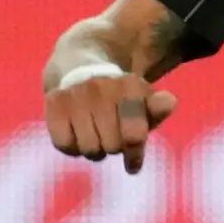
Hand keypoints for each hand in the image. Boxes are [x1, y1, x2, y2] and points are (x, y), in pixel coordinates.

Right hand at [45, 48, 177, 171]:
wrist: (80, 70)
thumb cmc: (119, 98)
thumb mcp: (142, 103)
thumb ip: (158, 107)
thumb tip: (169, 102)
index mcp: (129, 85)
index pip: (134, 136)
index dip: (135, 151)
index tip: (132, 152)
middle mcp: (101, 86)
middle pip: (112, 146)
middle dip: (114, 146)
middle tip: (110, 133)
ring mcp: (76, 94)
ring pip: (89, 149)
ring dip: (94, 148)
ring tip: (94, 132)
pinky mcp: (54, 102)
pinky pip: (65, 145)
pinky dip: (71, 145)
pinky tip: (75, 131)